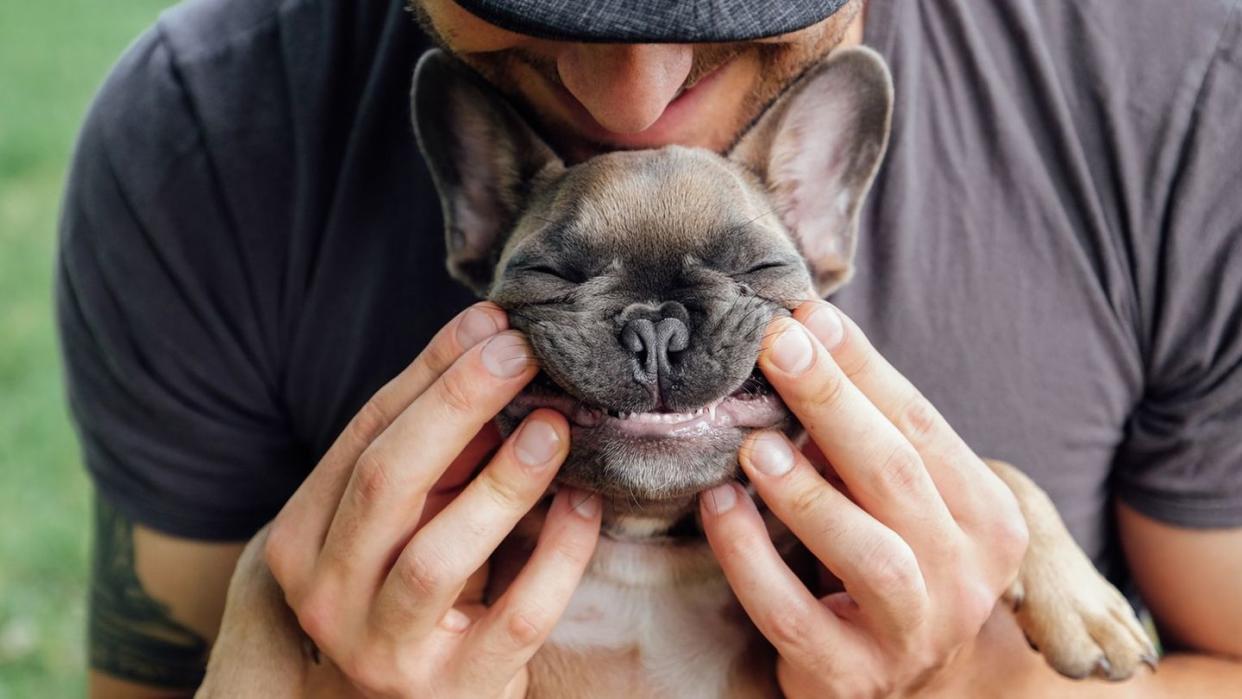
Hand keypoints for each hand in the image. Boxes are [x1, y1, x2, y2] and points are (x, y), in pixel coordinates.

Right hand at [264, 302, 601, 698]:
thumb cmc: (409, 588)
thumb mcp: (400, 517)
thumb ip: (433, 449)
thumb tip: (490, 346)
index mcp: (301, 539)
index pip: (363, 436)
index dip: (429, 374)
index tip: (489, 323)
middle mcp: (327, 596)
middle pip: (387, 482)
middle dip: (458, 405)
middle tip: (520, 352)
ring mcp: (385, 650)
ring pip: (439, 556)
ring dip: (502, 481)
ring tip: (553, 424)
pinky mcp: (454, 689)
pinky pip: (516, 616)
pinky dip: (555, 556)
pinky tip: (583, 505)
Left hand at [698, 300, 1029, 697]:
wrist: (918, 685)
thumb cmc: (896, 561)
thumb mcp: (901, 500)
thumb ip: (867, 437)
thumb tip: (803, 335)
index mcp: (986, 517)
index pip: (922, 425)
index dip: (863, 369)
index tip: (808, 315)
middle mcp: (964, 575)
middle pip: (898, 475)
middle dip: (833, 403)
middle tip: (776, 346)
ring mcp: (914, 633)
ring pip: (869, 554)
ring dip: (807, 492)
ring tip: (755, 446)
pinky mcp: (851, 677)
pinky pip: (795, 616)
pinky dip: (752, 560)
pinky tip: (721, 508)